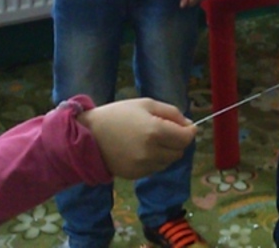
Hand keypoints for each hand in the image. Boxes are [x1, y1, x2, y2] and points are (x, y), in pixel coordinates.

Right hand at [78, 98, 196, 179]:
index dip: (189, 131)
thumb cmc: (118, 114)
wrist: (89, 135)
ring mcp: (143, 166)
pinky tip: (141, 150)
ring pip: (168, 162)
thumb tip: (189, 125)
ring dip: (167, 151)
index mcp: (156, 131)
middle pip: (179, 151)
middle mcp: (152, 152)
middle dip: (177, 141)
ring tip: (150, 140)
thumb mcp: (146, 104)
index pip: (186, 138)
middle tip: (165, 130)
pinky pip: (155, 168)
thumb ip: (172, 113)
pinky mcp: (136, 175)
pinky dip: (155, 160)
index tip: (187, 126)